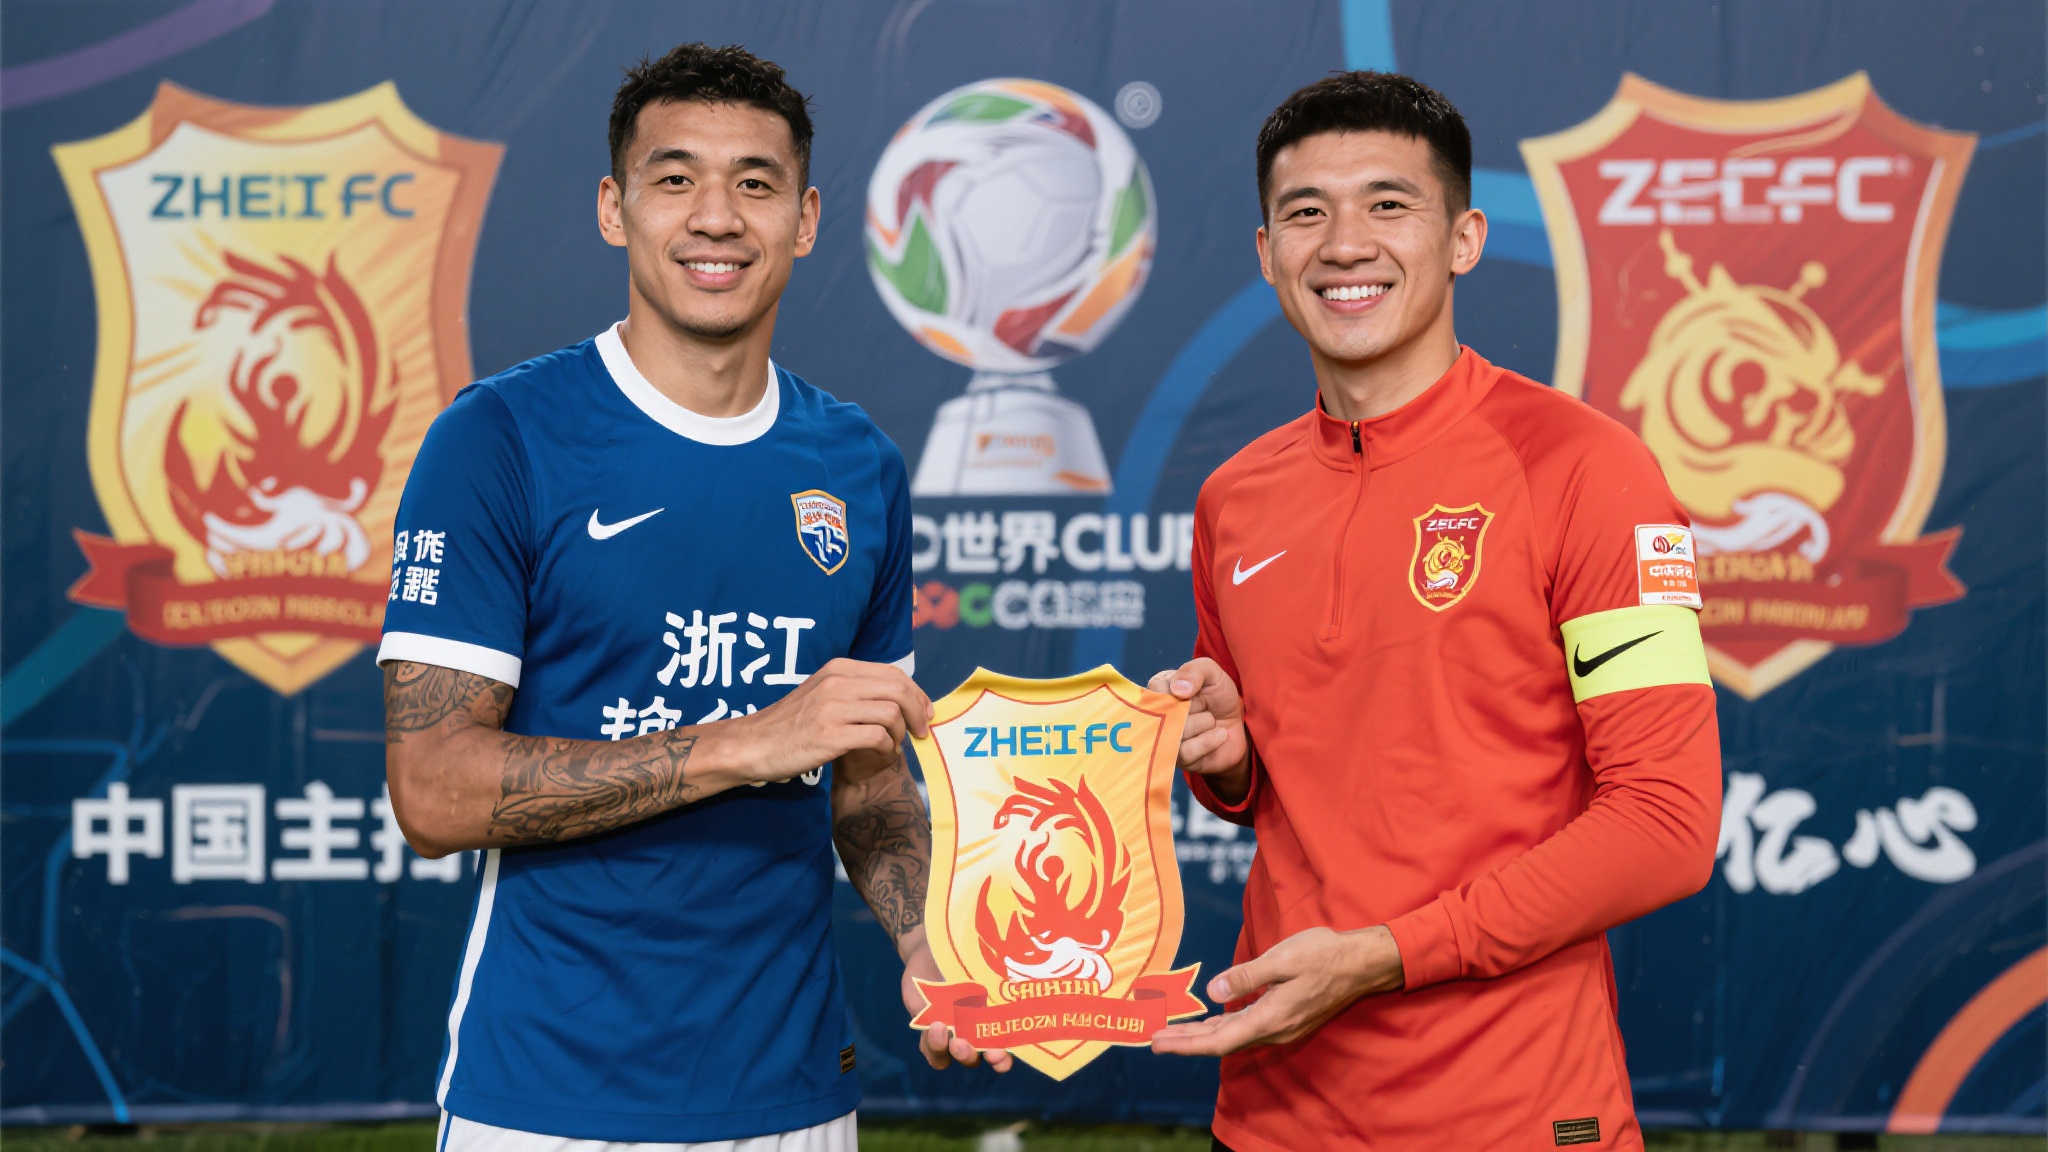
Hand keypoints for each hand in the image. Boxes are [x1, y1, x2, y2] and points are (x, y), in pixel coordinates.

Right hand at [737, 659, 930, 782]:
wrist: (753, 744)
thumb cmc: (790, 723)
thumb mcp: (822, 693)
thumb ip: (854, 690)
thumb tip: (897, 696)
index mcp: (838, 669)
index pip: (893, 673)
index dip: (916, 693)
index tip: (925, 711)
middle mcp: (837, 683)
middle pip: (898, 689)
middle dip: (918, 711)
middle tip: (921, 731)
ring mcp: (832, 708)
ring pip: (891, 712)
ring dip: (900, 733)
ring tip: (893, 745)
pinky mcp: (830, 735)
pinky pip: (877, 737)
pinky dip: (886, 748)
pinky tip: (881, 754)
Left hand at [901, 935, 1012, 1072]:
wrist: (936, 949)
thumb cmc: (968, 954)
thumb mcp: (980, 964)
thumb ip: (991, 974)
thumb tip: (1012, 973)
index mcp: (992, 1021)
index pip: (1001, 1052)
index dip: (1001, 1060)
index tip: (999, 1053)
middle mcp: (972, 1033)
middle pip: (975, 1058)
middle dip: (971, 1055)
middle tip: (964, 1044)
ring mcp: (949, 1032)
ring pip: (949, 1056)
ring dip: (947, 1049)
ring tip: (941, 1027)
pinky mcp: (928, 1028)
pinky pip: (928, 1047)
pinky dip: (931, 1041)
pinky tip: (933, 1024)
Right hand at [1147, 658, 1249, 792]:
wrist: (1239, 726)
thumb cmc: (1219, 696)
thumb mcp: (1211, 674)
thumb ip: (1193, 672)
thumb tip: (1177, 690)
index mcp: (1158, 690)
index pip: (1157, 689)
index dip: (1182, 691)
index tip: (1195, 691)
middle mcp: (1156, 715)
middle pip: (1166, 711)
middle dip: (1195, 706)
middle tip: (1205, 705)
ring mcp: (1164, 738)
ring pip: (1175, 732)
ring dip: (1203, 723)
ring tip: (1211, 720)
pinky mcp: (1177, 759)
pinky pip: (1186, 752)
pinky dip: (1208, 741)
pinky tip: (1219, 734)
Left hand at [1149, 926, 1402, 1056]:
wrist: (1361, 963)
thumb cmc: (1323, 955)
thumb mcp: (1281, 959)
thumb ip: (1246, 977)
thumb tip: (1212, 994)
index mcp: (1271, 1017)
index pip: (1219, 1039)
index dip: (1186, 1043)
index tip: (1158, 1042)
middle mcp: (1274, 1028)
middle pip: (1221, 1042)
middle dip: (1186, 1041)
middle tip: (1154, 1040)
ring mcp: (1282, 1025)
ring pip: (1233, 1035)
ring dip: (1202, 1035)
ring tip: (1174, 1032)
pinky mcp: (1285, 1017)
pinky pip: (1246, 1028)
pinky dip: (1222, 1027)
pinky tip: (1211, 1022)